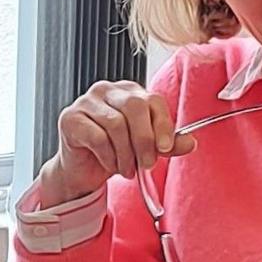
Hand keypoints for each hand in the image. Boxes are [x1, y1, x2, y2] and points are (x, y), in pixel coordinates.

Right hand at [37, 80, 189, 204]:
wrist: (84, 171)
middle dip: (145, 140)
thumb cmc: (116, 153)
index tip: (166, 148)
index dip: (162, 125)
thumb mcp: (147, 149)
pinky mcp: (70, 118)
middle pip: (134, 106)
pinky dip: (108, 156)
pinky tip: (110, 165)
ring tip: (127, 169)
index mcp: (129, 92)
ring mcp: (86, 102)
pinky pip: (97, 137)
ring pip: (116, 124)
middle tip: (147, 164)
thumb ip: (168, 144)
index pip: (152, 100)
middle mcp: (107, 90)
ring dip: (126, 154)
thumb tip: (191, 142)